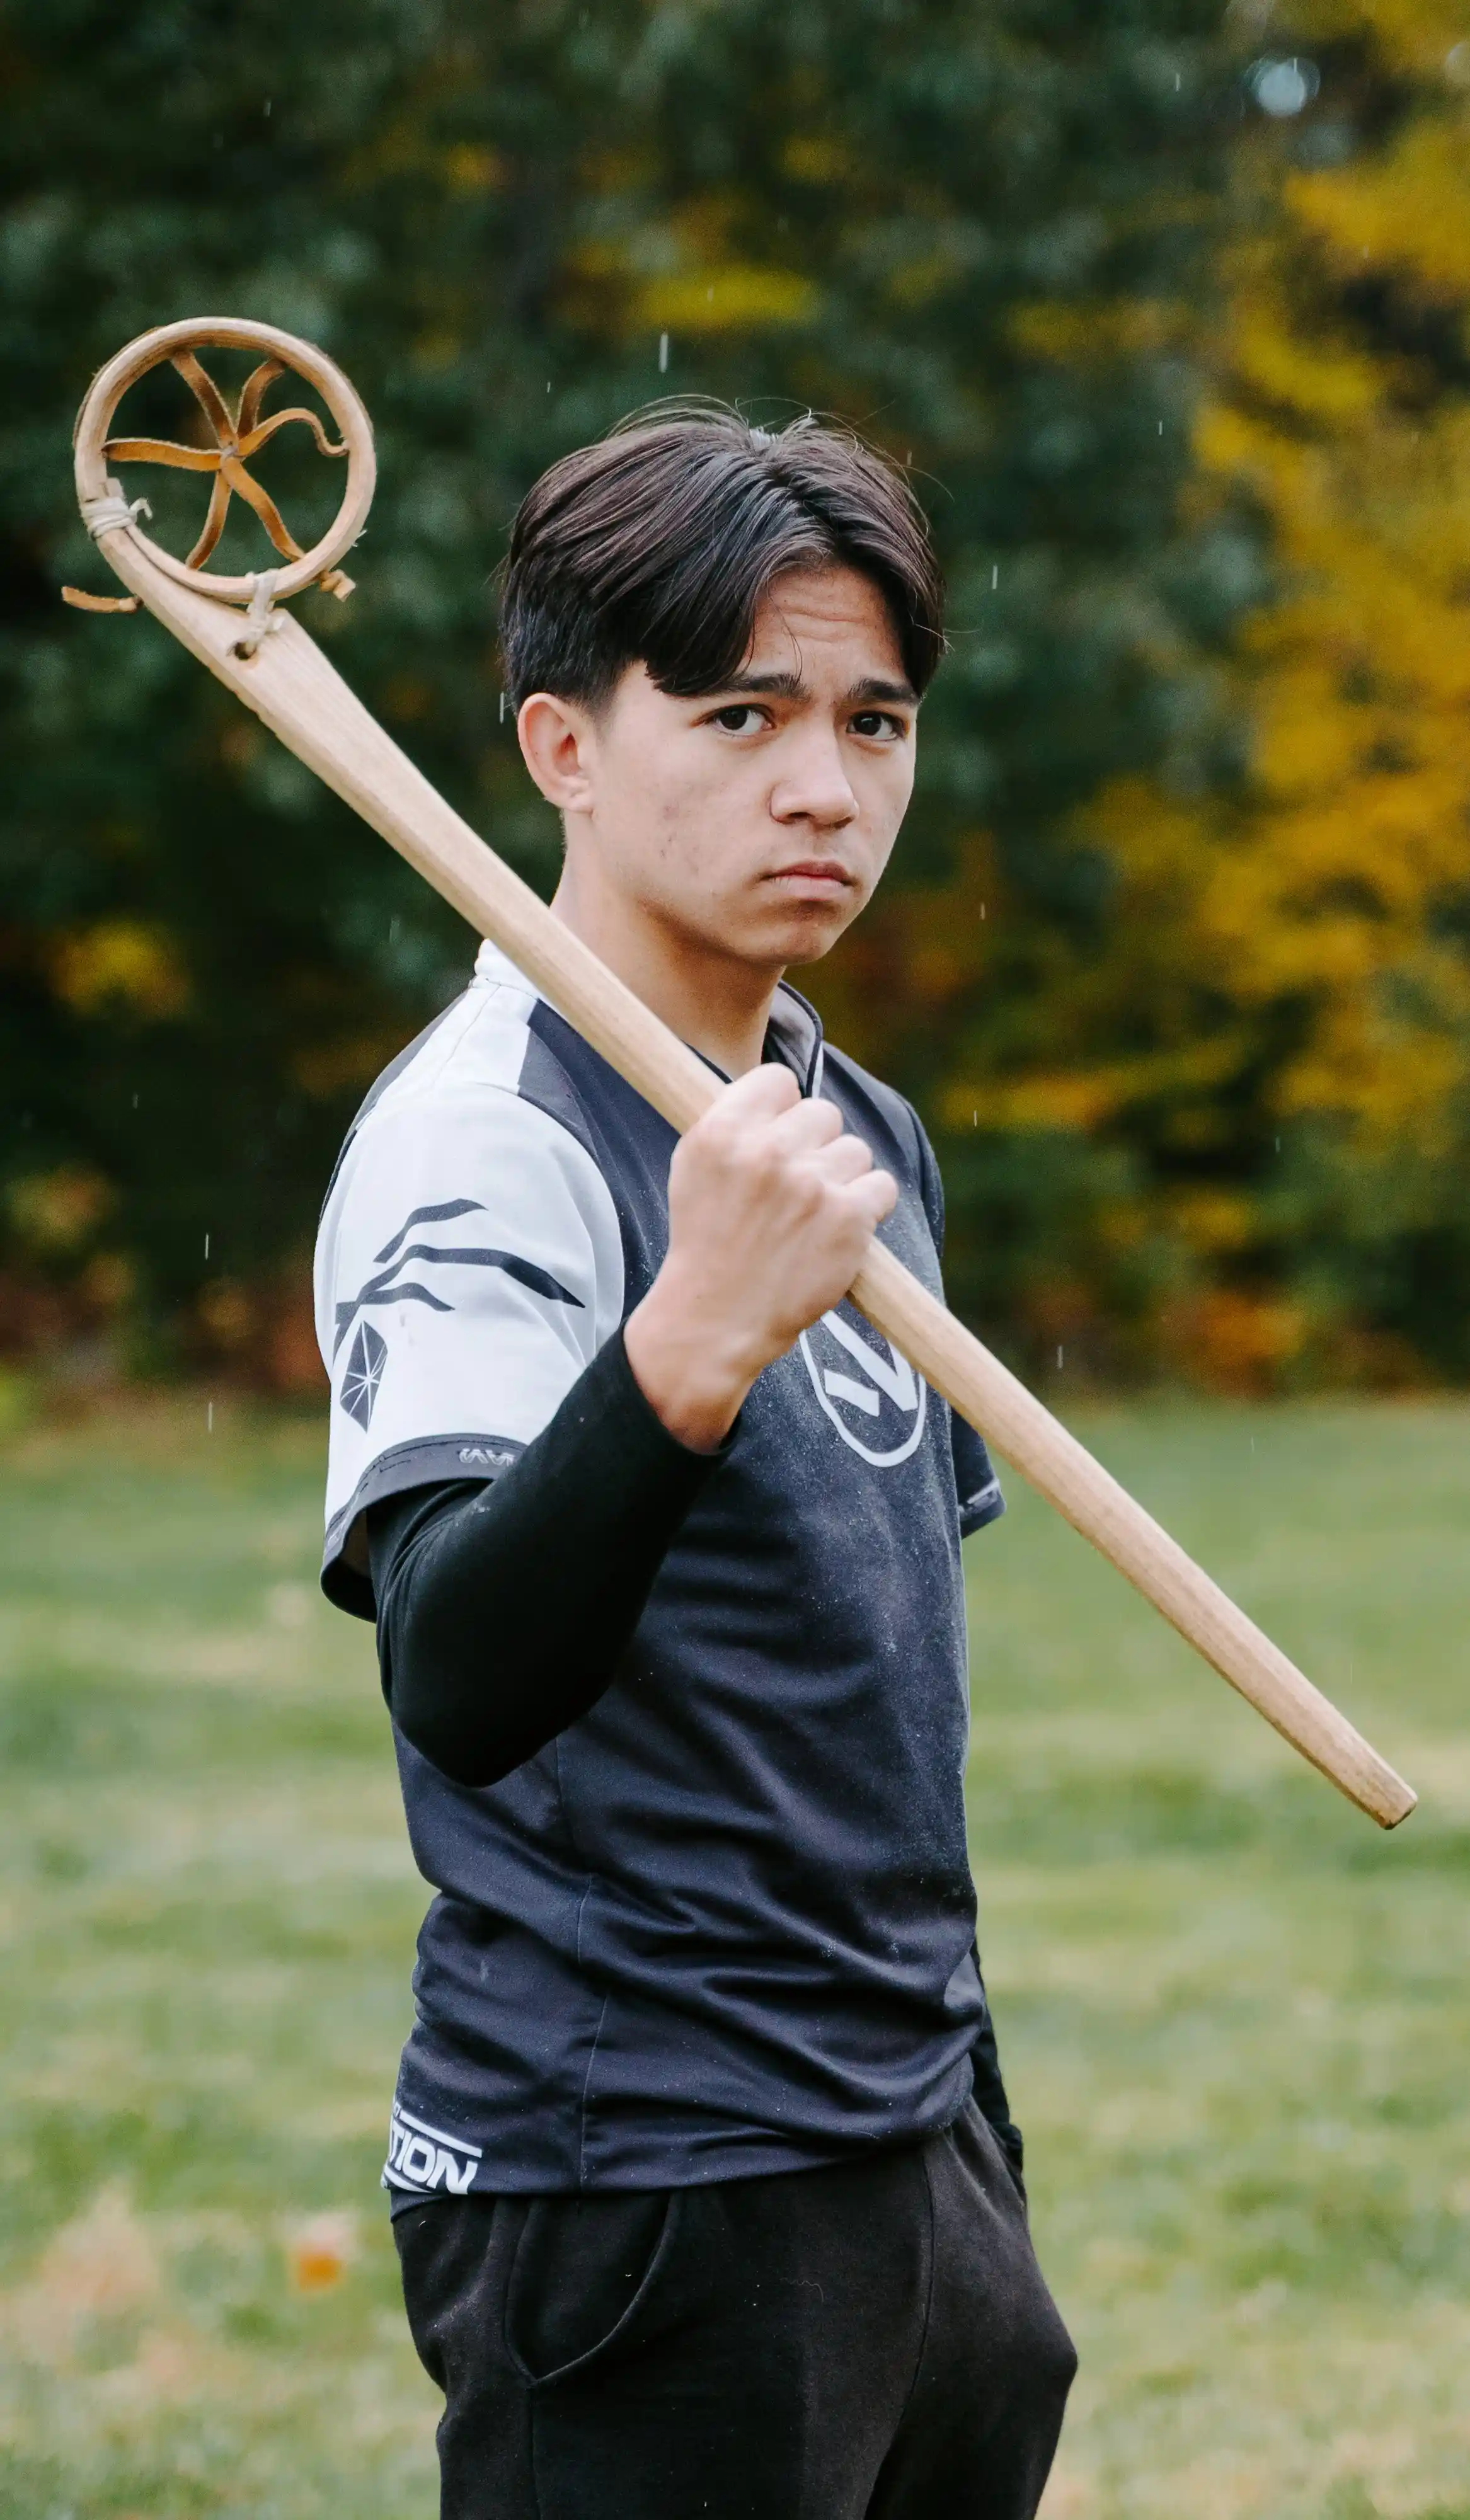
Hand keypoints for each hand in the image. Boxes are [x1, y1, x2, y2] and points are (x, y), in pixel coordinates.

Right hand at [624, 1064, 896, 1451]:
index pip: (778, 1080)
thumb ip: (734, 1122)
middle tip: (794, 1191)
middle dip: (814, 1147)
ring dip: (841, 1180)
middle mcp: (767, 1151)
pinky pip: (881, 1187)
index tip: (776, 1141)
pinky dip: (866, 1209)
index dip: (781, 1111)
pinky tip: (837, 1232)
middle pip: (822, 1113)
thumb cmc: (706, 1243)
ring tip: (810, 1219)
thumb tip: (780, 1091)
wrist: (715, 1320)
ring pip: (854, 1151)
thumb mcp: (694, 1168)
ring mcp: (811, 1184)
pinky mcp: (849, 1218)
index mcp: (722, 1131)